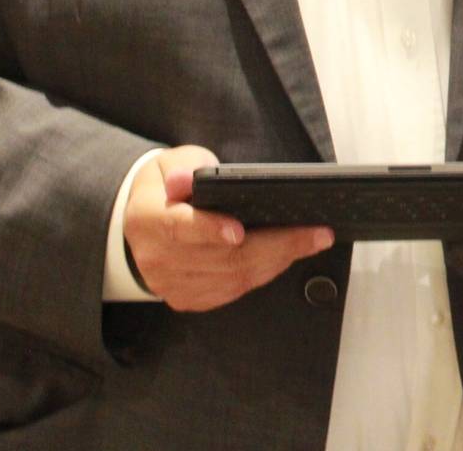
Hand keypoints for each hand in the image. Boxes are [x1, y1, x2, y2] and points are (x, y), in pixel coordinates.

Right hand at [121, 145, 332, 312]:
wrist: (145, 220)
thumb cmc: (168, 185)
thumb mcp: (171, 163)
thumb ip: (183, 168)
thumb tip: (183, 180)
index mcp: (147, 220)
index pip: (179, 229)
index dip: (210, 231)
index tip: (240, 231)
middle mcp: (155, 258)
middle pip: (221, 259)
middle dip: (275, 246)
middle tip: (317, 233)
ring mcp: (169, 284)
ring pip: (233, 279)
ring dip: (278, 261)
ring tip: (312, 242)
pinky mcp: (186, 298)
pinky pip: (232, 291)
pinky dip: (264, 274)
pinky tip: (288, 256)